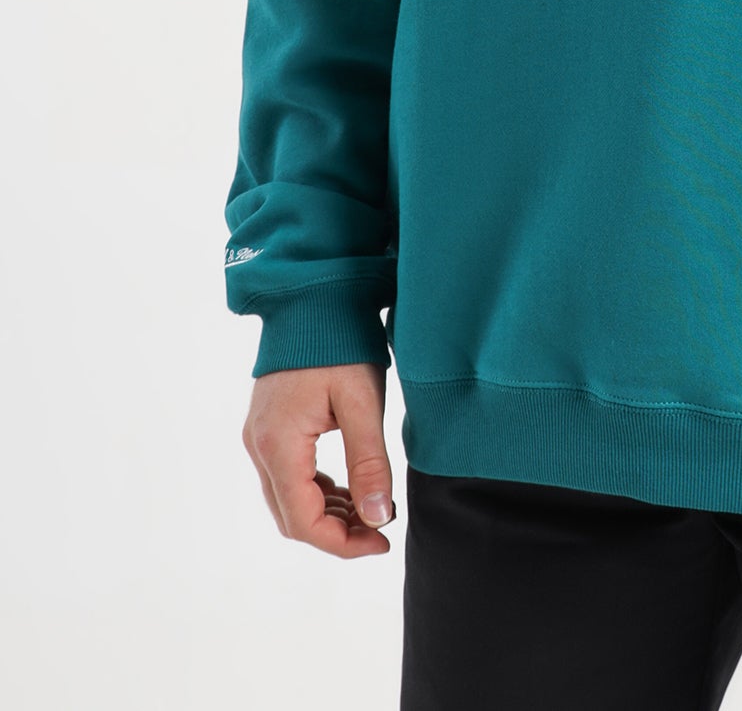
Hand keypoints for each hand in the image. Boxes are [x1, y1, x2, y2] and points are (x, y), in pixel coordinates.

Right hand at [241, 361, 396, 557]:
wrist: (314, 297)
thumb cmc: (341, 343)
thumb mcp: (362, 403)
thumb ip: (369, 463)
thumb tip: (378, 518)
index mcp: (279, 444)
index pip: (303, 521)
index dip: (342, 543)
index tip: (382, 541)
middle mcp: (259, 447)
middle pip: (291, 517)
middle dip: (336, 533)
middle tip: (380, 529)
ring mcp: (259, 436)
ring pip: (288, 499)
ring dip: (326, 513)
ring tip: (371, 509)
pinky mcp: (267, 427)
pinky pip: (287, 476)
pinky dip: (316, 490)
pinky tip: (348, 486)